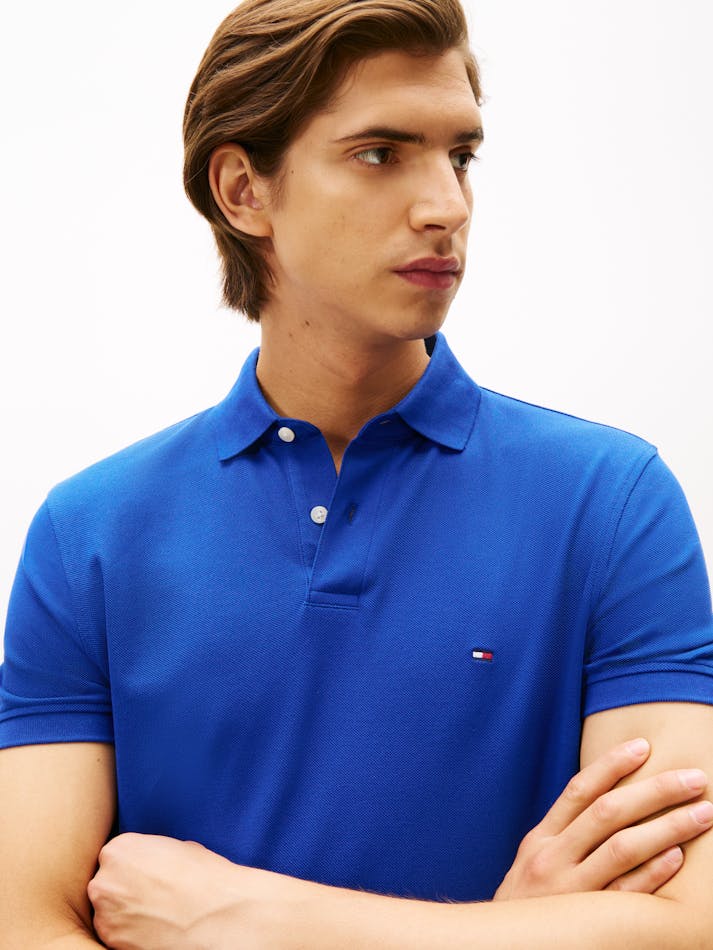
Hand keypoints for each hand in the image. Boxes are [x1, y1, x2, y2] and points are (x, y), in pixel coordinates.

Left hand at [87, 832, 312, 948]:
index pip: (115, 857)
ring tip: (156, 914)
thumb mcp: (175, 848)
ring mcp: (105, 913)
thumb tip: (147, 864)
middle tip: (151, 896)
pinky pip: (115, 935)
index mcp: (119, 849)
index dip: (133, 867)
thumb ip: (150, 854)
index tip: (148, 876)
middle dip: (124, 890)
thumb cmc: (204, 876)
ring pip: (109, 912)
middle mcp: (104, 880)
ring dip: (125, 913)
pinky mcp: (112, 941)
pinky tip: (155, 928)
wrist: (218, 914)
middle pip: (107, 884)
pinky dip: (130, 934)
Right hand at [494, 738, 712, 899]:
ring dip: (668, 827)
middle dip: (655, 791)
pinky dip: (653, 873)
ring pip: (622, 848)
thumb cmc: (528, 904)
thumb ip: (565, 833)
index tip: (644, 746)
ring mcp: (570, 891)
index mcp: (541, 838)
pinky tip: (679, 856)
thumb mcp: (534, 861)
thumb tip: (610, 798)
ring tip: (702, 813)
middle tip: (694, 778)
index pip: (580, 791)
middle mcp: (553, 858)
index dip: (612, 765)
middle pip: (608, 813)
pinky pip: (627, 894)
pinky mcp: (589, 924)